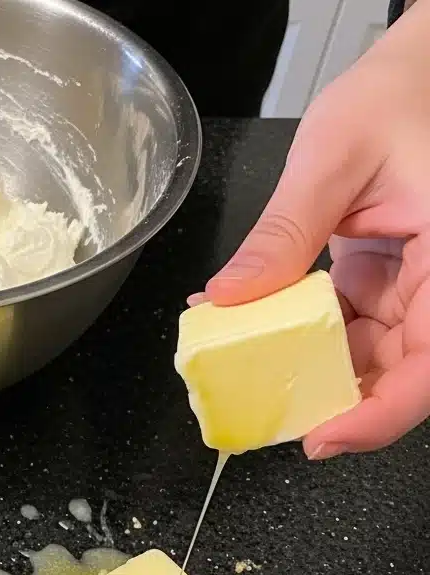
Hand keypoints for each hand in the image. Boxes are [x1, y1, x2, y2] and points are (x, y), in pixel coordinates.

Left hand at [194, 2, 429, 456]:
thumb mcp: (333, 157)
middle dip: (331, 400)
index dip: (380, 415)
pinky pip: (351, 332)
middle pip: (399, 375)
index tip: (321, 438)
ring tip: (245, 370)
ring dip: (307, 370)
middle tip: (259, 412)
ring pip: (371, 361)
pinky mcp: (390, 286)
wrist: (417, 74)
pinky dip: (303, 338)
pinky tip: (256, 331)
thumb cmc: (401, 96)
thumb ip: (283, 234)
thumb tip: (226, 298)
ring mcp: (419, 290)